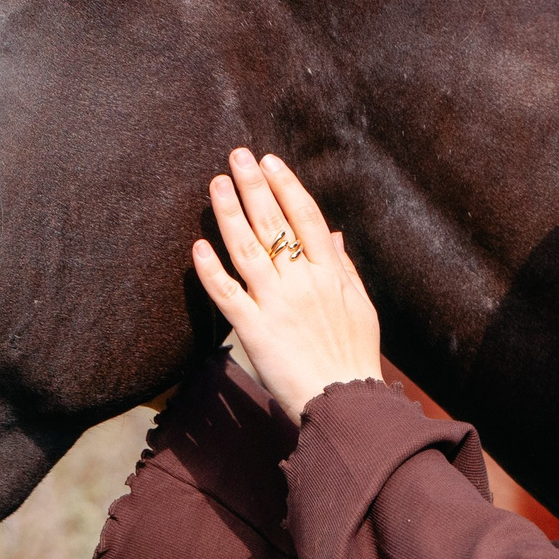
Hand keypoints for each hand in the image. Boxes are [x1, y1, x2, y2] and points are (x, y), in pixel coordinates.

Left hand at [191, 149, 381, 420]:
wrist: (344, 402)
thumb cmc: (354, 356)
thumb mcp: (360, 307)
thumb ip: (344, 268)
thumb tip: (333, 235)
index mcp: (329, 274)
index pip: (305, 218)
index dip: (287, 187)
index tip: (271, 162)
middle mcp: (302, 283)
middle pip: (274, 224)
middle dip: (254, 186)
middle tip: (237, 156)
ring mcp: (276, 305)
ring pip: (248, 250)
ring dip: (230, 214)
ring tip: (216, 184)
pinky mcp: (254, 331)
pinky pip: (228, 295)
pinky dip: (212, 270)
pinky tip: (198, 246)